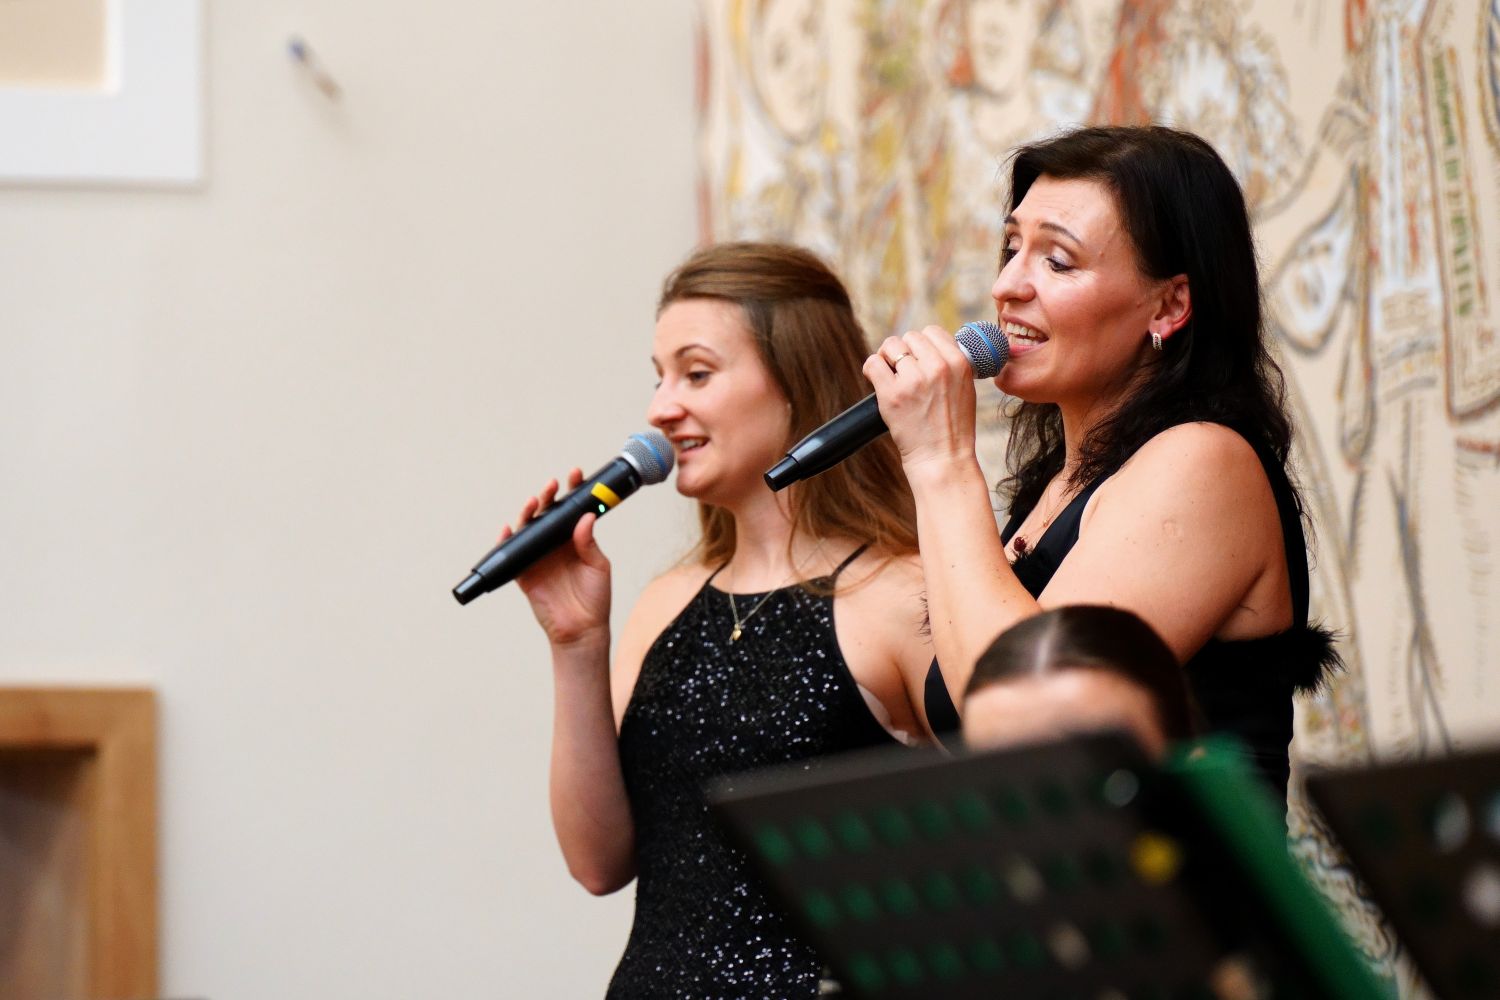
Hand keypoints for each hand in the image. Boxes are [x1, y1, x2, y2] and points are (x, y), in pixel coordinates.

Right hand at [506, 469, 612, 647]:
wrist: (581, 629)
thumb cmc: (595, 598)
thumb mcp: (598, 567)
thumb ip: (589, 543)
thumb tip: (585, 517)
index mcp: (575, 540)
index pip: (572, 510)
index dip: (573, 491)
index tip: (576, 475)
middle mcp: (555, 545)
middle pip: (547, 514)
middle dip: (548, 497)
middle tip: (552, 486)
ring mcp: (538, 557)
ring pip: (528, 529)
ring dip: (528, 514)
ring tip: (533, 503)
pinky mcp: (524, 573)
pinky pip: (511, 553)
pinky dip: (507, 539)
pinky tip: (508, 528)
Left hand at [861, 325, 978, 476]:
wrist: (943, 458)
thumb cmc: (953, 428)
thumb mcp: (965, 388)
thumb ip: (951, 364)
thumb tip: (929, 347)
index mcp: (958, 362)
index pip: (932, 332)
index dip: (922, 345)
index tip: (919, 359)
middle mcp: (937, 367)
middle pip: (910, 337)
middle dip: (905, 352)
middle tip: (904, 372)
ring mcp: (914, 380)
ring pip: (890, 346)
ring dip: (887, 358)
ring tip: (892, 376)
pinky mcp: (892, 394)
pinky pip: (873, 363)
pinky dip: (872, 369)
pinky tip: (877, 381)